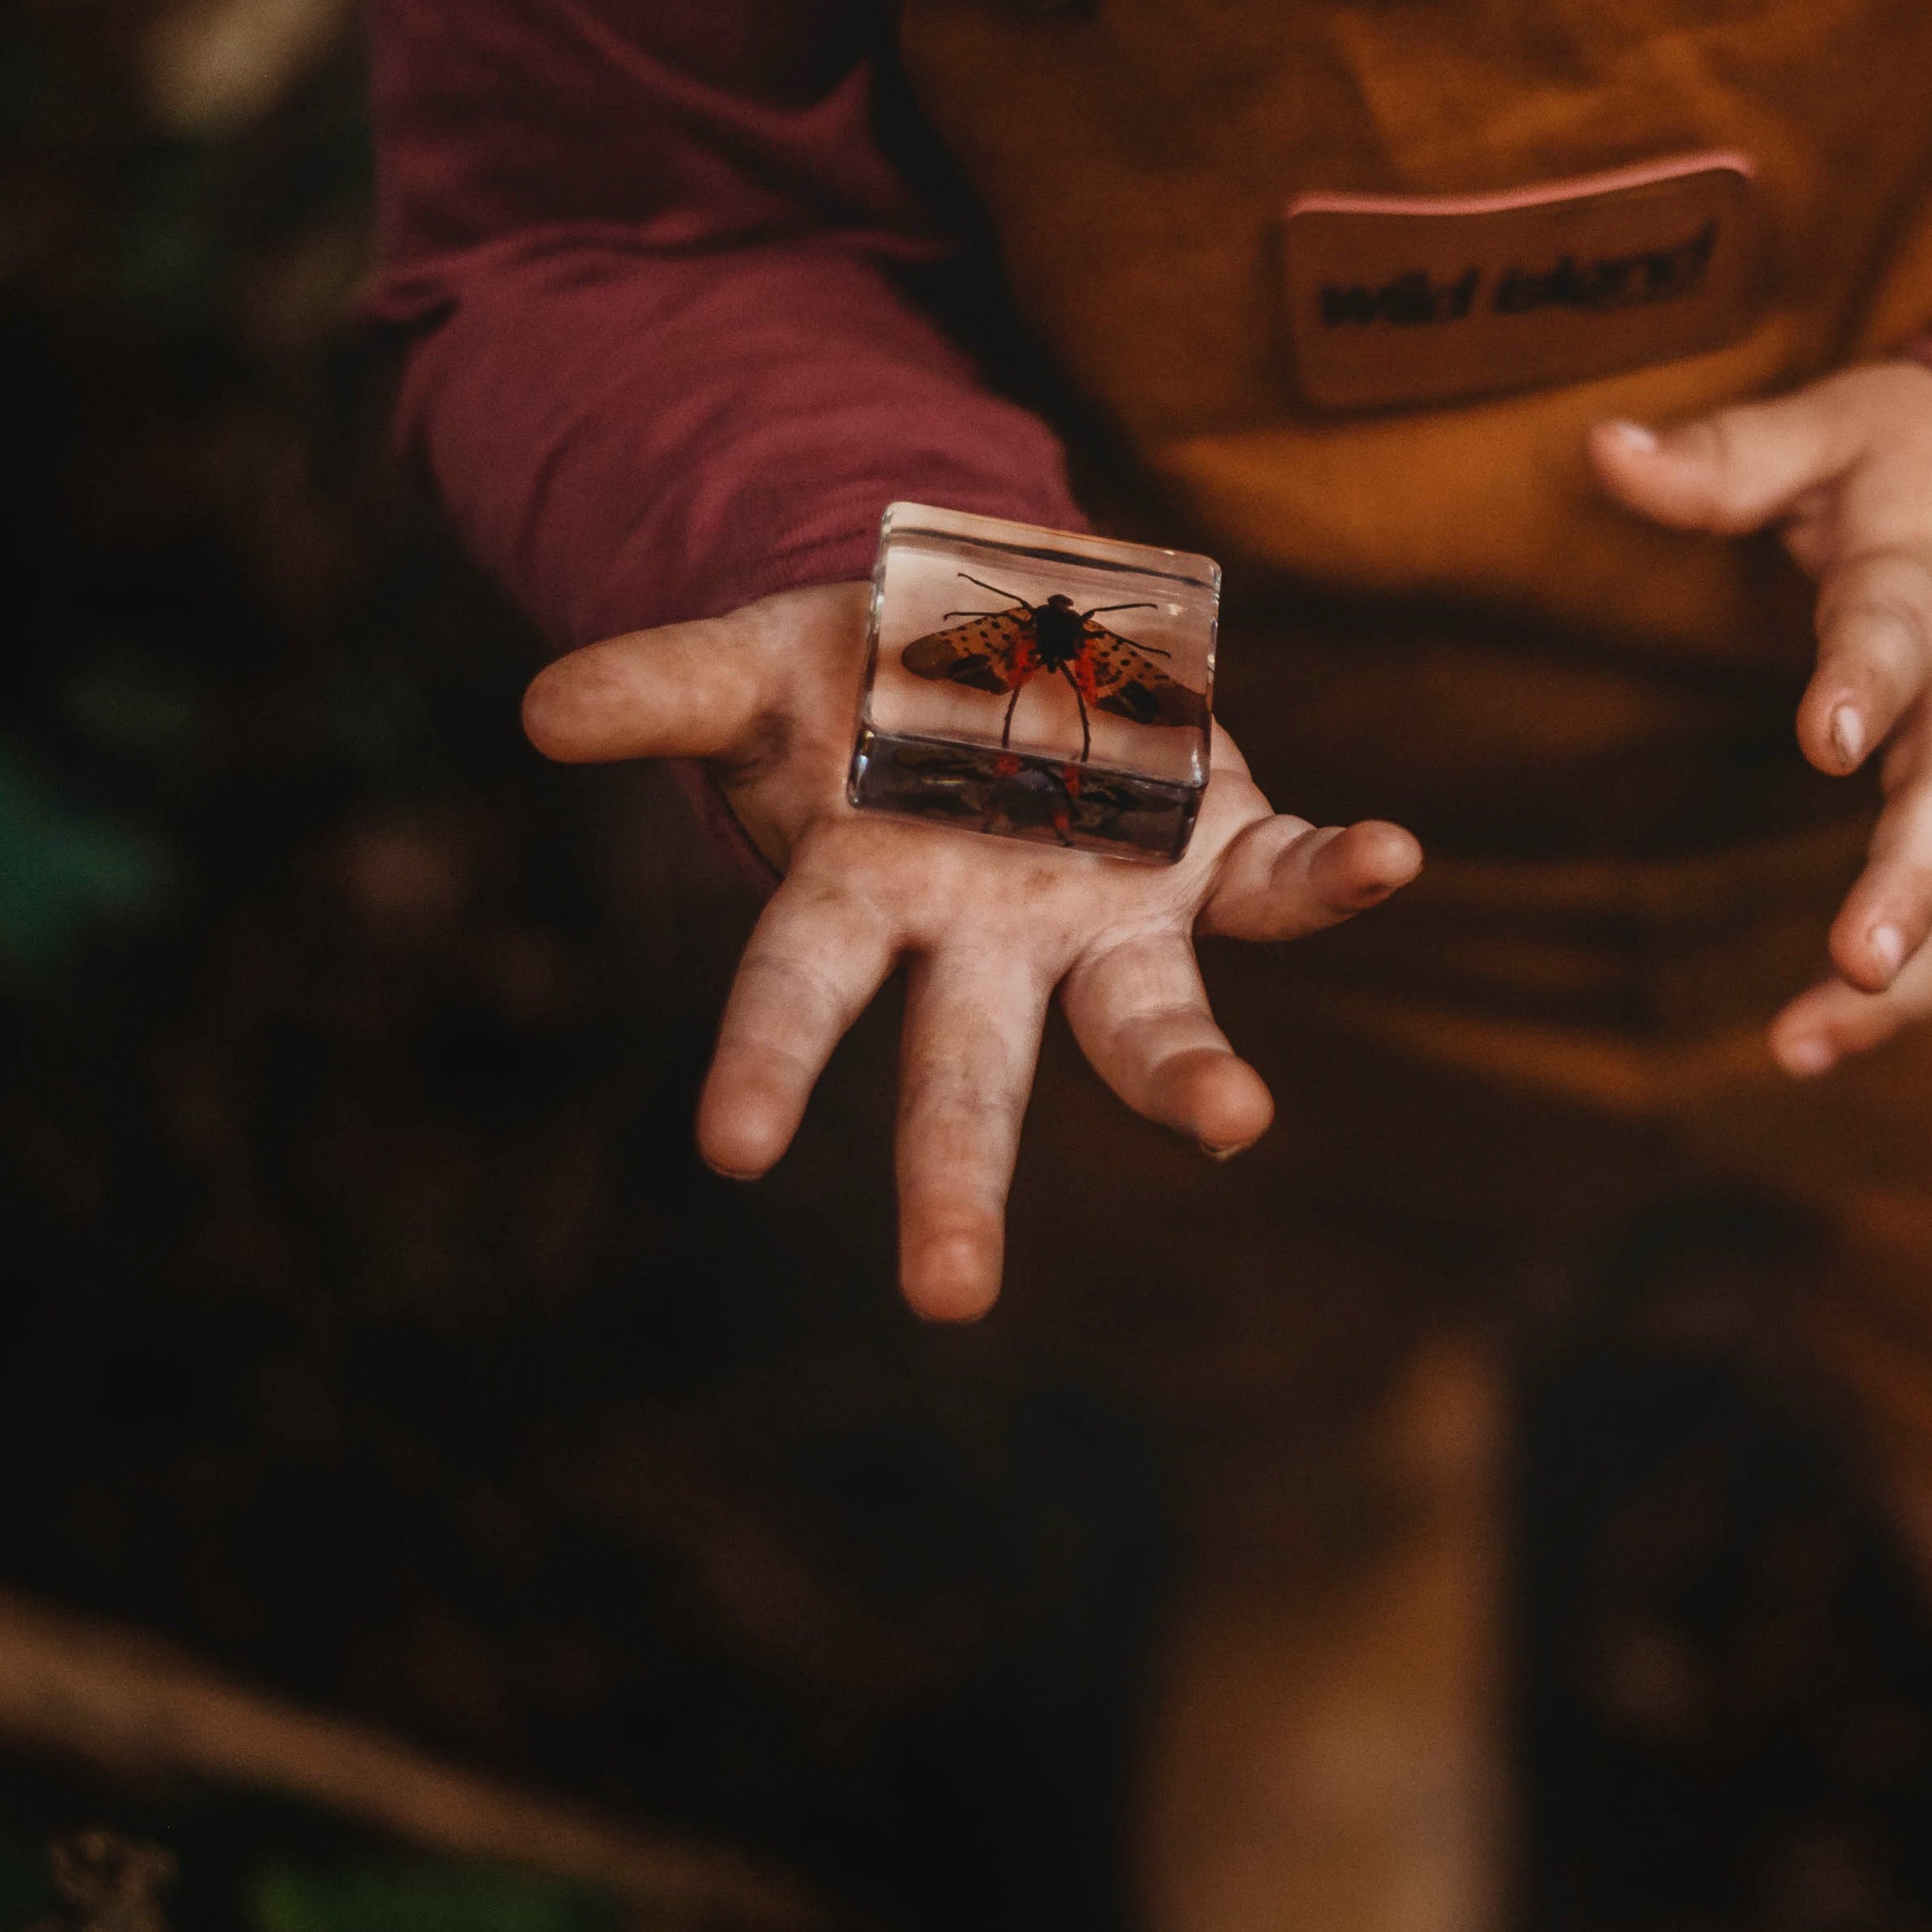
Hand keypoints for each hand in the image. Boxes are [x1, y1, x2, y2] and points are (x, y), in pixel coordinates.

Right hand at [523, 584, 1417, 1319]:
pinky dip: (1339, 875)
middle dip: (957, 1181)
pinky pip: (1285, 881)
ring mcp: (1116, 910)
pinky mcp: (1220, 853)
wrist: (998, 636)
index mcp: (871, 895)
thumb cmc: (863, 680)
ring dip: (1189, 1079)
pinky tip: (1392, 857)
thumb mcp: (760, 666)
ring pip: (1150, 1022)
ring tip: (1235, 1126)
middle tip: (946, 1295)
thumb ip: (666, 688)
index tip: (733, 1147)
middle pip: (970, 1071)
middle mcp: (996, 938)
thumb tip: (538, 711)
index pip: (801, 990)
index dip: (769, 1059)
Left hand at [1589, 365, 1931, 1073]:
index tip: (1824, 735)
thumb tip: (1600, 446)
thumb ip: (1727, 459)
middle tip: (1857, 962)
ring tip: (1808, 1043)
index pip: (1902, 633)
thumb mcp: (1844, 427)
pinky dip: (1927, 984)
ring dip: (1915, 973)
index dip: (1866, 681)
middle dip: (1916, 883)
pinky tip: (1829, 1041)